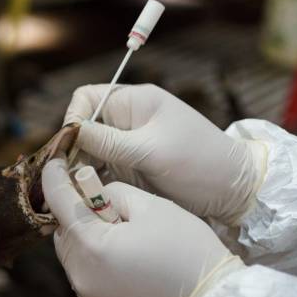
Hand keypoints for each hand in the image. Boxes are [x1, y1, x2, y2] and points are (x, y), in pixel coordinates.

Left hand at [42, 157, 240, 296]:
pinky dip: (95, 263)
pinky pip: (85, 277)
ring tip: (122, 235)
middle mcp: (81, 275)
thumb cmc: (186, 248)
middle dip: (78, 215)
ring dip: (87, 240)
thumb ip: (111, 191)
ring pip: (72, 255)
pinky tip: (124, 259)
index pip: (58, 202)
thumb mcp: (150, 205)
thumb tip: (94, 195)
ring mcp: (87, 296)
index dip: (54, 178)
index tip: (55, 163)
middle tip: (107, 206)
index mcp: (92, 245)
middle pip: (64, 232)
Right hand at [65, 84, 266, 225]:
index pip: (87, 98)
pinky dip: (90, 183)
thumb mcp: (151, 151)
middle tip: (63, 177)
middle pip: (83, 128)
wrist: (233, 191)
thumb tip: (70, 131)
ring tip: (70, 191)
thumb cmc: (199, 162)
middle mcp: (128, 122)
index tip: (71, 146)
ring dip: (78, 170)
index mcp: (135, 103)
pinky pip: (100, 172)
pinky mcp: (131, 171)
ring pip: (88, 153)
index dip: (73, 118)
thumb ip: (109, 142)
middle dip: (71, 150)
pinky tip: (84, 198)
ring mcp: (128, 147)